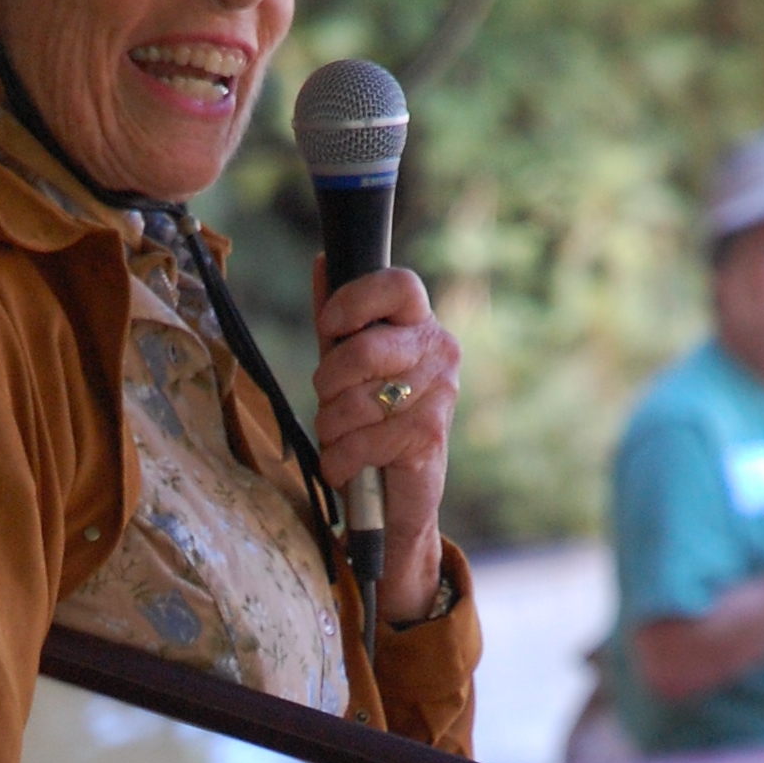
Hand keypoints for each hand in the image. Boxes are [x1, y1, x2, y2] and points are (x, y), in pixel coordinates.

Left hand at [310, 258, 458, 623]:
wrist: (399, 501)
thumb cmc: (373, 425)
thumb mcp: (349, 369)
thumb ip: (338, 321)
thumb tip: (323, 261)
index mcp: (421, 326)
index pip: (399, 285)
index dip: (355, 301)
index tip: (330, 328)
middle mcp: (440, 352)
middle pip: (364, 347)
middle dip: (328, 382)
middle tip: (330, 402)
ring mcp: (440, 394)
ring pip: (354, 400)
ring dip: (331, 428)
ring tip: (342, 439)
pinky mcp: (428, 436)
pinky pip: (360, 440)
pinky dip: (338, 461)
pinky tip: (347, 467)